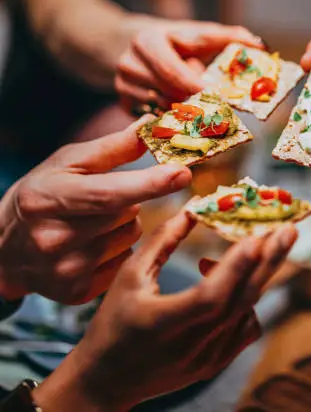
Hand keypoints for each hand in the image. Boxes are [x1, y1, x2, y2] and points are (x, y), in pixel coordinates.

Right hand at [0, 116, 191, 303]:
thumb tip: (152, 128)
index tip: (182, 173)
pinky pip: (126, 260)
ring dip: (123, 224)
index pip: (107, 193)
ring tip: (92, 222)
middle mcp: (54, 240)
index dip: (148, 184)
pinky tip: (91, 244)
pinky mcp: (79, 292)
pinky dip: (117, 248)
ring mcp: (66, 271)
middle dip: (128, 200)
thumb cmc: (40, 194)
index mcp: (48, 199)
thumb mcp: (66, 162)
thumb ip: (112, 148)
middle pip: (127, 213)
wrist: (4, 247)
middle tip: (101, 198)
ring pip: (131, 236)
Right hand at [33, 214, 297, 410]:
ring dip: (257, 273)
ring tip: (257, 242)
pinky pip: (246, 325)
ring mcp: (209, 357)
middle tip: (289, 229)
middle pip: (242, 300)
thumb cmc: (114, 322)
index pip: (211, 297)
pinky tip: (233, 281)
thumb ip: (163, 240)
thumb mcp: (130, 275)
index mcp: (165, 323)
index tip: (256, 237)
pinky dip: (247, 298)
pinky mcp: (217, 362)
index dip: (235, 268)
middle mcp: (193, 345)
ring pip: (248, 309)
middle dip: (269, 260)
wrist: (108, 380)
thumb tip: (194, 207)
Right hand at [115, 19, 262, 109]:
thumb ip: (227, 37)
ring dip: (183, 109)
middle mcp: (129, 63)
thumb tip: (259, 44)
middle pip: (168, 93)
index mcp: (147, 40)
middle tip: (217, 110)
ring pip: (162, 109)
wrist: (130, 42)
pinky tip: (181, 113)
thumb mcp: (195, 33)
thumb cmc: (172, 39)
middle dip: (193, 101)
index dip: (197, 86)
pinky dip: (171, 118)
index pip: (174, 70)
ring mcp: (122, 86)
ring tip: (196, 104)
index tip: (217, 97)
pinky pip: (153, 119)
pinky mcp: (122, 103)